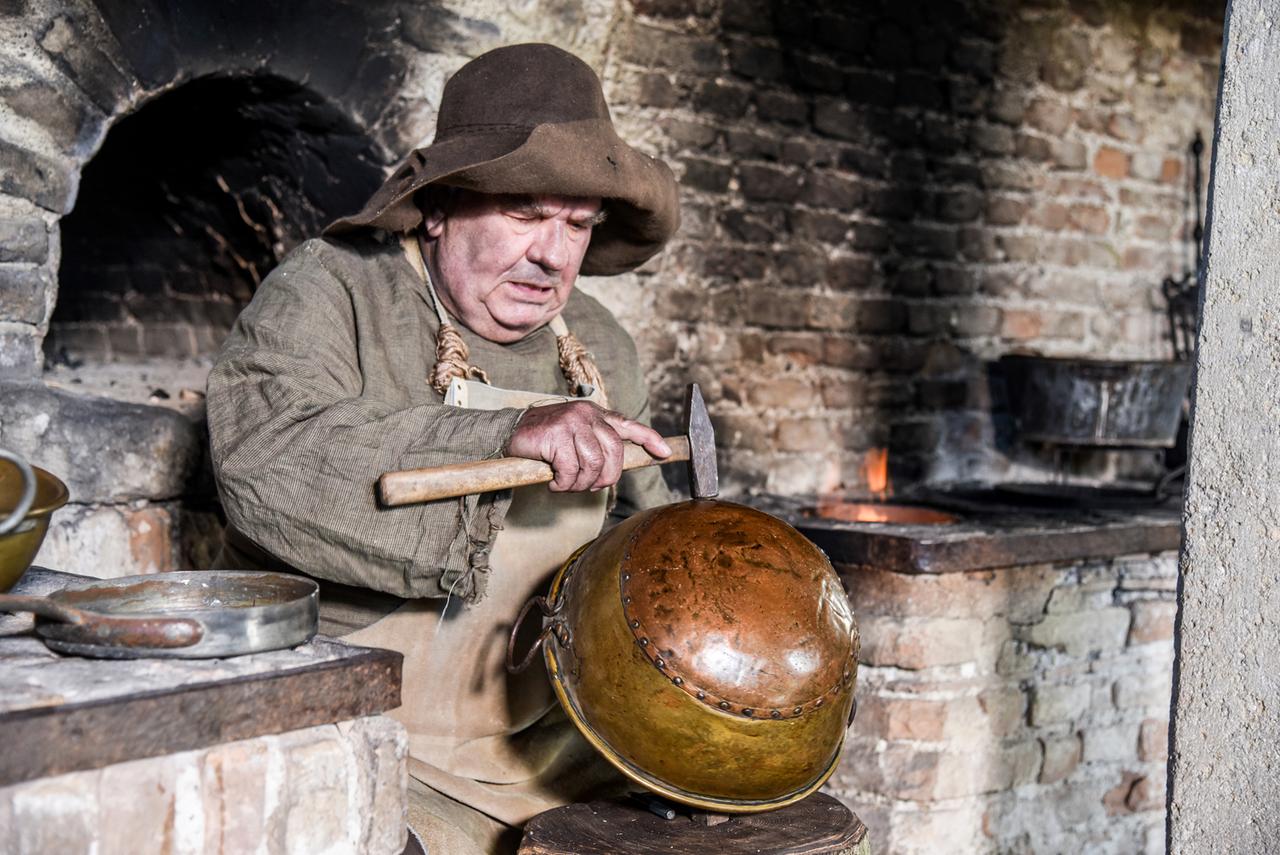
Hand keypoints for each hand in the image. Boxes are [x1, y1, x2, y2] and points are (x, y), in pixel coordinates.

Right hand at [504, 401, 671, 491]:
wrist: (509, 432)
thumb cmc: (545, 440)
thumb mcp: (575, 437)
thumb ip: (596, 446)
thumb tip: (615, 469)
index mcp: (595, 414)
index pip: (629, 426)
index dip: (650, 439)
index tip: (666, 452)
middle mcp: (587, 415)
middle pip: (615, 452)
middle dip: (607, 477)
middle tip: (591, 487)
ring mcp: (572, 423)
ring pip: (593, 465)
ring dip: (582, 484)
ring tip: (567, 484)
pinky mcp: (557, 435)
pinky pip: (571, 470)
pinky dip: (564, 484)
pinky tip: (554, 482)